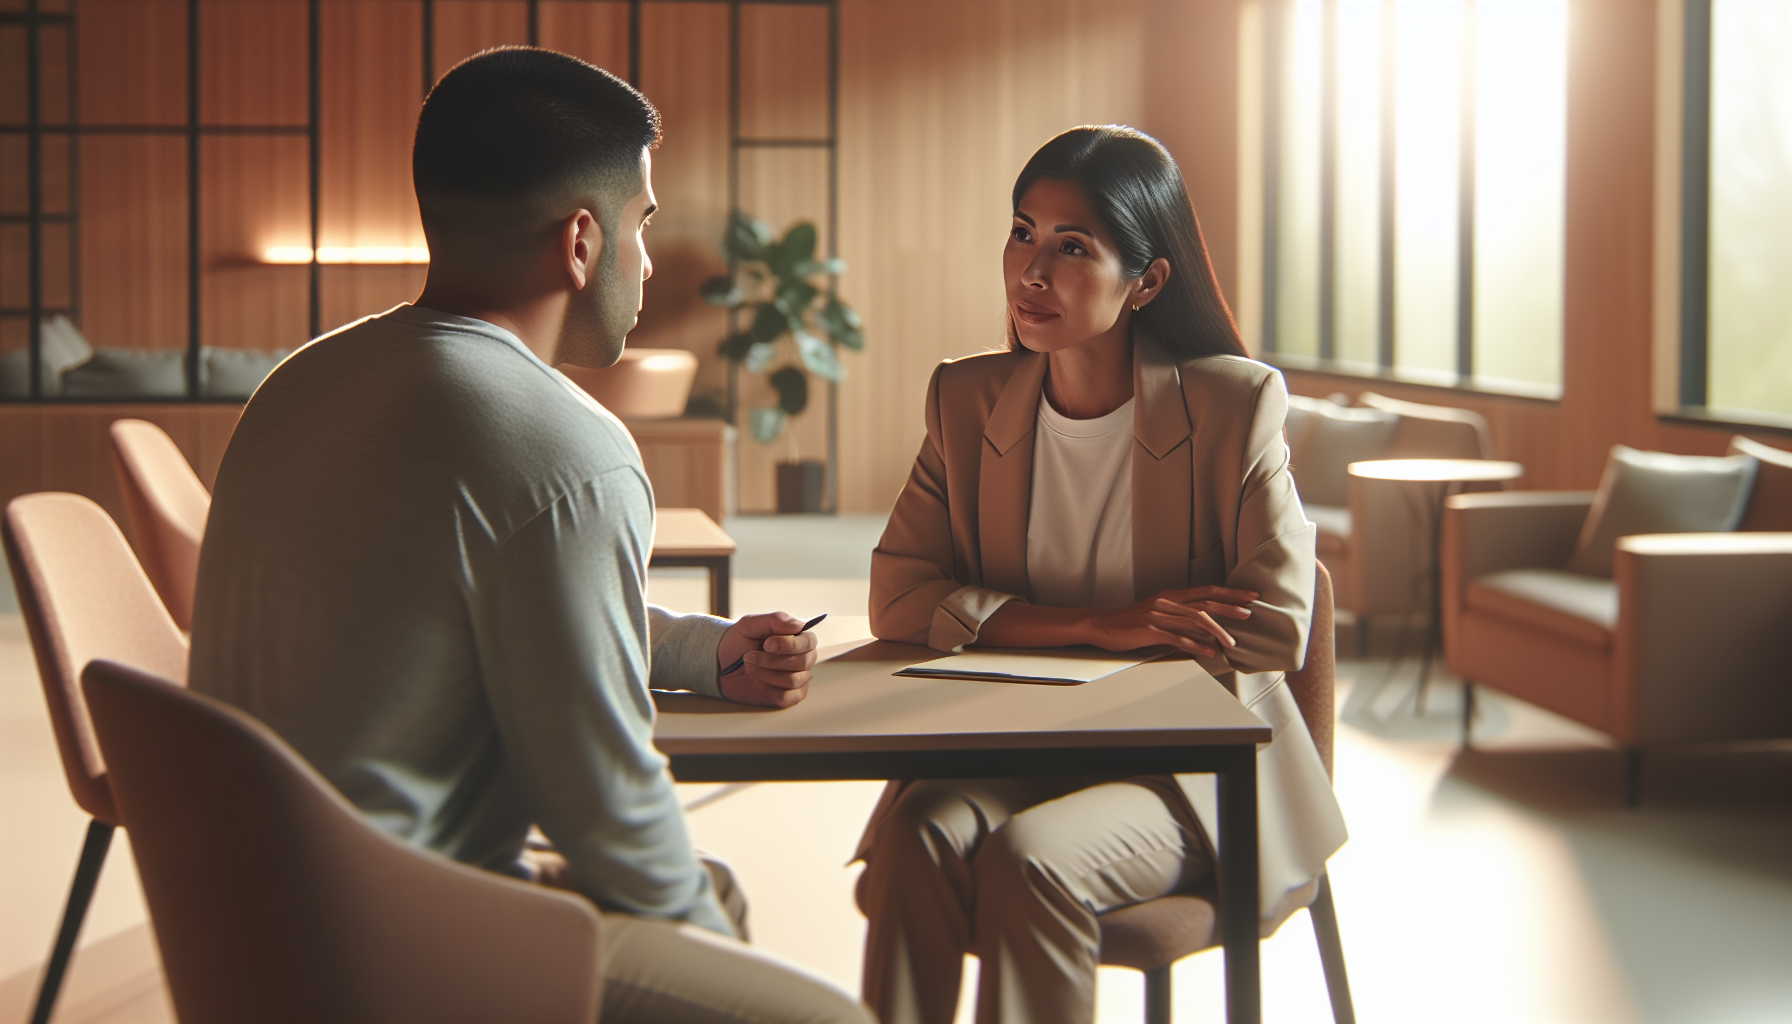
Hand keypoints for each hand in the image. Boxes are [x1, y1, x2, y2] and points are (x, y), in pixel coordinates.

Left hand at [715, 611, 818, 708]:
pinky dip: (769, 690)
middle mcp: (801, 658)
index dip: (789, 644)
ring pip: (794, 680)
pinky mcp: (787, 696)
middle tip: (749, 656)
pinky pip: (788, 697)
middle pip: (803, 662)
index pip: (808, 641)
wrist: (721, 665)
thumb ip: (775, 620)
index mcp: (797, 638)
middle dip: (772, 660)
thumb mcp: (751, 624)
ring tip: (749, 668)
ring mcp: (797, 678)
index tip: (767, 644)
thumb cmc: (738, 642)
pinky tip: (758, 682)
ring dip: (766, 674)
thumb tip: (799, 625)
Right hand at [1087, 586, 1257, 658]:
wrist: (1102, 625)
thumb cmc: (1130, 621)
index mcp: (1171, 595)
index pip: (1206, 591)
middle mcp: (1168, 602)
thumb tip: (1206, 628)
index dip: (1229, 593)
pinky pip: (1178, 637)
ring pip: (1195, 620)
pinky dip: (1196, 645)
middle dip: (1230, 608)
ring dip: (1216, 632)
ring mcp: (1159, 615)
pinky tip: (1208, 652)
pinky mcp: (1151, 630)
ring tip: (1231, 641)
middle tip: (1249, 613)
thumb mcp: (1158, 613)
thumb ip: (1181, 618)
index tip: (1249, 596)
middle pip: (1205, 602)